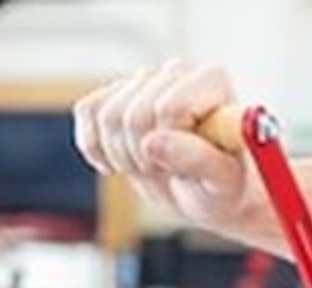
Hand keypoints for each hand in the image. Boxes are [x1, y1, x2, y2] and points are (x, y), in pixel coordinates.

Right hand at [74, 59, 261, 234]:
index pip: (168, 110)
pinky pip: (87, 112)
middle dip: (146, 159)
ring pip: (106, 116)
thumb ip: (197, 160)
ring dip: (124, 158)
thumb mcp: (222, 183)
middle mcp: (178, 71)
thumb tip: (152, 143)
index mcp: (212, 82)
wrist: (208, 194)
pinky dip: (96, 147)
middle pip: (133, 116)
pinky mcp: (116, 93)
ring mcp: (145, 80)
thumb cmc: (224, 188)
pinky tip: (121, 163)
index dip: (171, 150)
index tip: (189, 169)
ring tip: (154, 168)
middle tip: (170, 174)